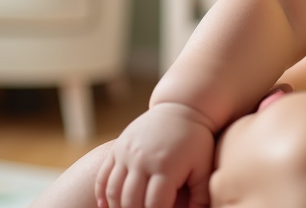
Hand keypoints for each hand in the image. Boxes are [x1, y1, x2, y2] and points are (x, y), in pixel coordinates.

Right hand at [96, 102, 215, 207]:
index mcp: (165, 166)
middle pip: (131, 200)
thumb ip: (202, 196)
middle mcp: (142, 159)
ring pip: (114, 191)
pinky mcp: (117, 148)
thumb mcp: (203, 167)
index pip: (154, 205)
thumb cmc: (195, 142)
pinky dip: (101, 194)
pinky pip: (103, 176)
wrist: (180, 108)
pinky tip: (106, 207)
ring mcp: (127, 153)